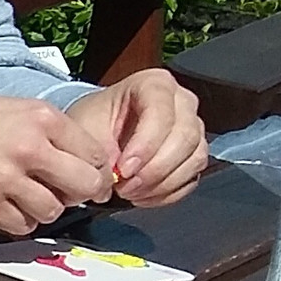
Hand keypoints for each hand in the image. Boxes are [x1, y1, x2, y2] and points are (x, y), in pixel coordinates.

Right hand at [0, 92, 112, 233]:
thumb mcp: (17, 108)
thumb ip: (53, 131)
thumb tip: (86, 161)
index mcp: (41, 119)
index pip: (95, 153)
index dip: (96, 168)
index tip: (89, 174)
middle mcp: (29, 149)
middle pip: (84, 185)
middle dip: (83, 192)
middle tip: (73, 192)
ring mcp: (7, 180)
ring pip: (54, 211)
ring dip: (47, 207)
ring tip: (31, 196)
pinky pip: (22, 226)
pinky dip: (21, 220)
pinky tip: (10, 205)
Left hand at [64, 69, 207, 207]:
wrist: (98, 130)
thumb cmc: (93, 121)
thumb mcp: (85, 129)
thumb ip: (100, 153)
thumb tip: (113, 180)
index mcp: (154, 84)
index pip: (162, 111)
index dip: (146, 144)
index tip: (123, 169)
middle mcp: (181, 102)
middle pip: (186, 136)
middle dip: (155, 169)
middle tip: (124, 187)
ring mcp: (193, 127)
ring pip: (195, 157)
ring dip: (163, 183)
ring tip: (130, 193)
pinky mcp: (194, 153)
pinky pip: (193, 176)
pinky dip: (169, 192)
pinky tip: (143, 196)